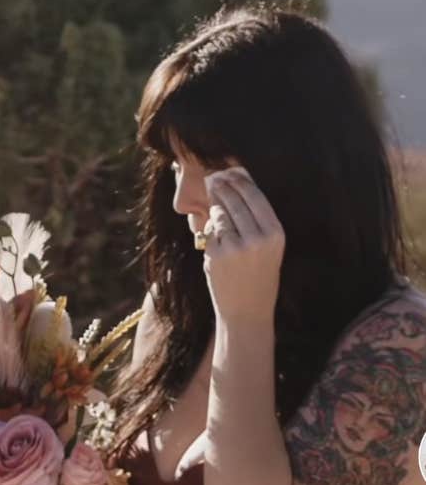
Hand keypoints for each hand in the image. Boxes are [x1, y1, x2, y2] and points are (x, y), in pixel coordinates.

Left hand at [202, 167, 284, 322]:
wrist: (247, 313)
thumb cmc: (258, 278)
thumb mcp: (269, 248)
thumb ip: (256, 221)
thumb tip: (234, 185)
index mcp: (276, 233)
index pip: (255, 196)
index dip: (241, 180)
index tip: (230, 171)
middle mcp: (258, 238)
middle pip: (235, 199)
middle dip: (222, 186)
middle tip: (214, 178)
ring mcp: (236, 247)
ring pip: (219, 213)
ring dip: (214, 206)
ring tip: (213, 200)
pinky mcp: (216, 255)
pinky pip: (209, 231)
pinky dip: (208, 229)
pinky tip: (212, 232)